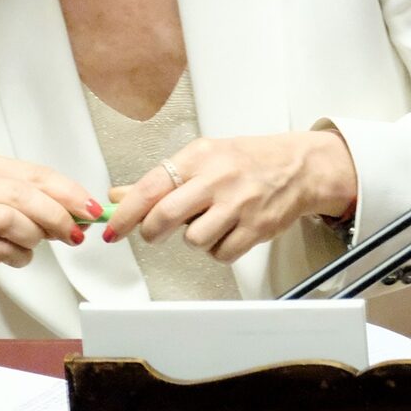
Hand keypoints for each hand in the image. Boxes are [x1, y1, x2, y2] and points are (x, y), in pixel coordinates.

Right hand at [0, 153, 97, 319]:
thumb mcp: (10, 207)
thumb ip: (43, 204)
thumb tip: (84, 213)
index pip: (38, 174)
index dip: (69, 193)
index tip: (92, 210)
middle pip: (26, 196)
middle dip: (57, 217)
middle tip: (75, 235)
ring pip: (13, 221)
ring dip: (33, 239)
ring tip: (31, 246)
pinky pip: (0, 249)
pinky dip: (17, 256)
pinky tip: (15, 257)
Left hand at [103, 131, 355, 263]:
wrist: (298, 167)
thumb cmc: (247, 160)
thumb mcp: (202, 157)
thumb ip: (160, 179)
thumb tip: (118, 196)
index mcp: (199, 157)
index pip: (150, 187)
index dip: (125, 214)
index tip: (112, 230)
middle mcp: (217, 179)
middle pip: (166, 216)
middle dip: (152, 231)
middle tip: (153, 232)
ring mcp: (237, 205)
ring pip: (193, 239)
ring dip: (194, 238)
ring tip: (208, 222)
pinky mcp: (255, 229)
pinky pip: (221, 254)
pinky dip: (219, 249)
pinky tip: (227, 232)